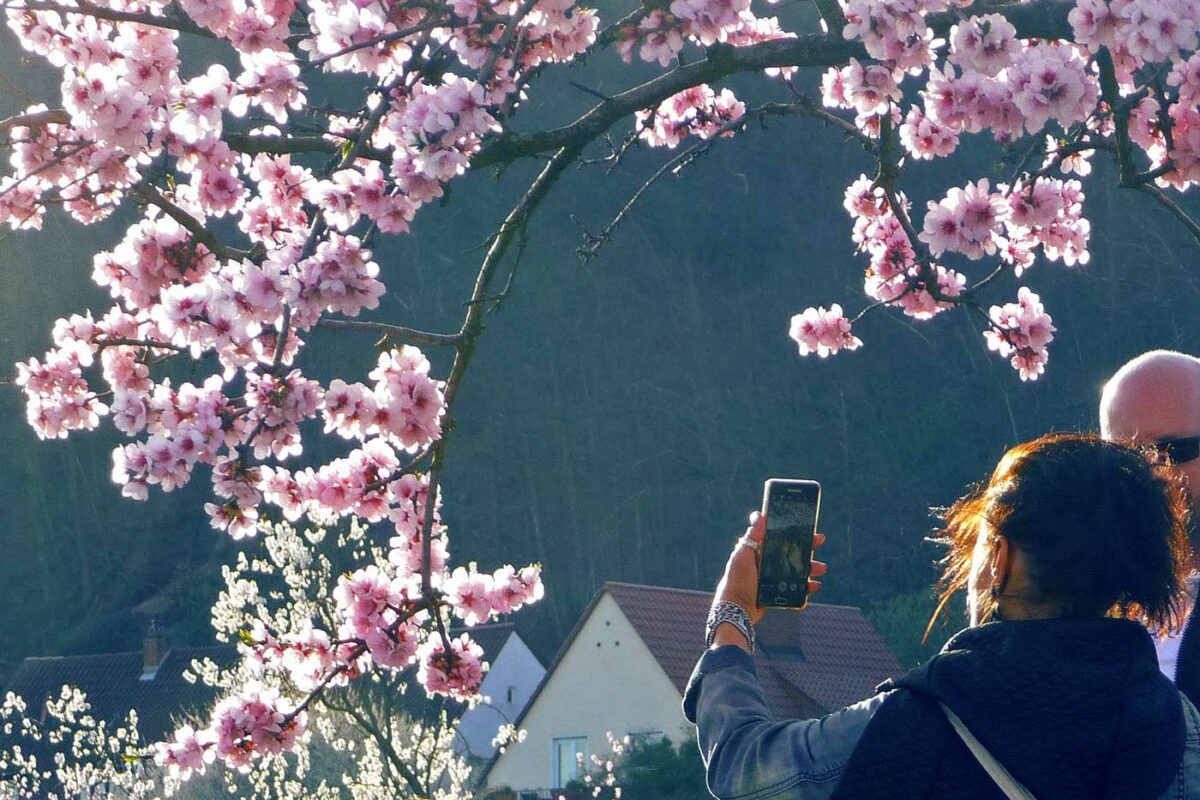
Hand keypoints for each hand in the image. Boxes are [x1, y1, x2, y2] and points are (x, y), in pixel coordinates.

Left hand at [712, 510, 826, 628]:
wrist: (736, 609)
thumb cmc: (736, 580)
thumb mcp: (742, 556)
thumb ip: (751, 537)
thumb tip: (758, 514)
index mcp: (761, 552)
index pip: (781, 538)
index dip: (795, 532)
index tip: (808, 526)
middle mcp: (769, 564)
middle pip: (793, 553)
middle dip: (808, 548)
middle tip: (820, 541)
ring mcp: (775, 579)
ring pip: (798, 571)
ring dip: (811, 568)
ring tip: (820, 569)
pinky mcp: (779, 593)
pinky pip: (797, 590)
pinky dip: (807, 588)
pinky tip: (814, 586)